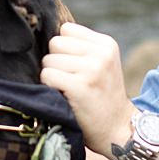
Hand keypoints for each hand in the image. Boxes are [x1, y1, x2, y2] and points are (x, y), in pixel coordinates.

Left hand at [40, 22, 135, 157]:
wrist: (117, 129)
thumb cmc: (101, 96)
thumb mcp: (101, 64)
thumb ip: (80, 47)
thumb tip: (40, 31)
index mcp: (106, 44)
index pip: (66, 29)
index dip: (63, 49)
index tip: (74, 66)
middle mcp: (101, 53)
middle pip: (54, 43)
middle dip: (56, 61)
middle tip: (71, 80)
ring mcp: (92, 69)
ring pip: (48, 60)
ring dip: (52, 76)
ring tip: (70, 89)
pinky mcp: (80, 86)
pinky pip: (47, 76)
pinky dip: (49, 87)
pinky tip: (65, 97)